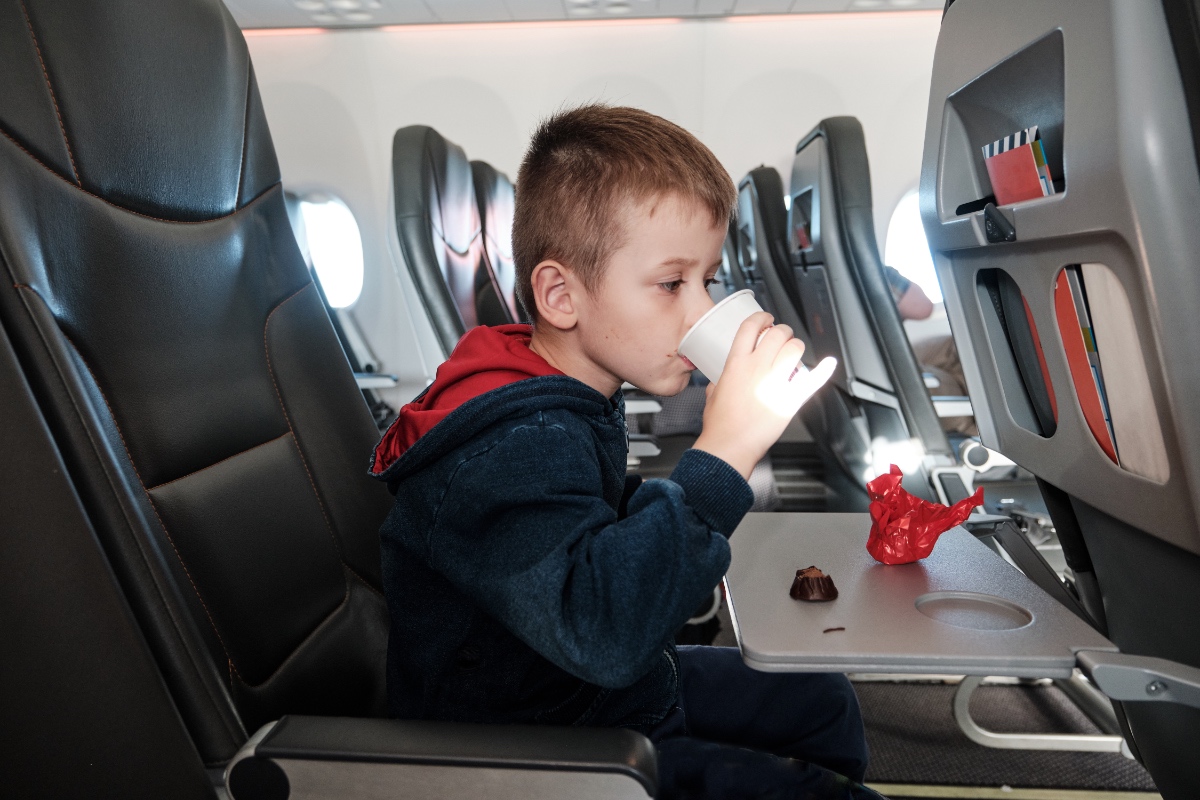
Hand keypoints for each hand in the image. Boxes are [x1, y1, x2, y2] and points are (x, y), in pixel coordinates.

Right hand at [692, 312, 808, 478]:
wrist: (730, 445)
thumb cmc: (720, 425)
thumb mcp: (713, 394)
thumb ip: (719, 382)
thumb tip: (721, 381)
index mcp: (736, 364)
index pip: (750, 327)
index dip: (761, 317)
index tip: (766, 319)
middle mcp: (757, 368)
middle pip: (777, 334)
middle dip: (783, 331)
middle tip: (783, 336)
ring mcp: (776, 383)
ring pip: (795, 349)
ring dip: (796, 346)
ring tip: (794, 352)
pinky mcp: (790, 399)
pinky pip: (812, 380)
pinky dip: (824, 370)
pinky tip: (829, 363)